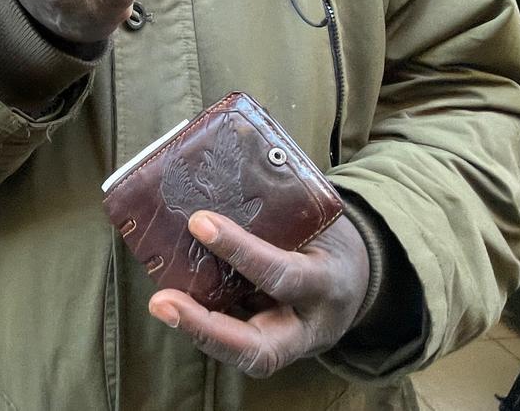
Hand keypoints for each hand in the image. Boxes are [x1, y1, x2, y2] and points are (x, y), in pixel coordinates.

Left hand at [148, 210, 369, 377]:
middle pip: (261, 350)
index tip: (200, 222)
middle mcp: (310, 326)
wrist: (357, 278)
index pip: (283, 275)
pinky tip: (177, 299)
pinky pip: (236, 339)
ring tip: (161, 302)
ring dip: (197, 330)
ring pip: (243, 354)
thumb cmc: (329, 241)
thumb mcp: (318, 222)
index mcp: (327, 284)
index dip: (241, 251)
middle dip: (207, 328)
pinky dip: (205, 322)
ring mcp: (292, 345)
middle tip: (161, 301)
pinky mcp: (272, 347)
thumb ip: (278, 210)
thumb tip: (222, 165)